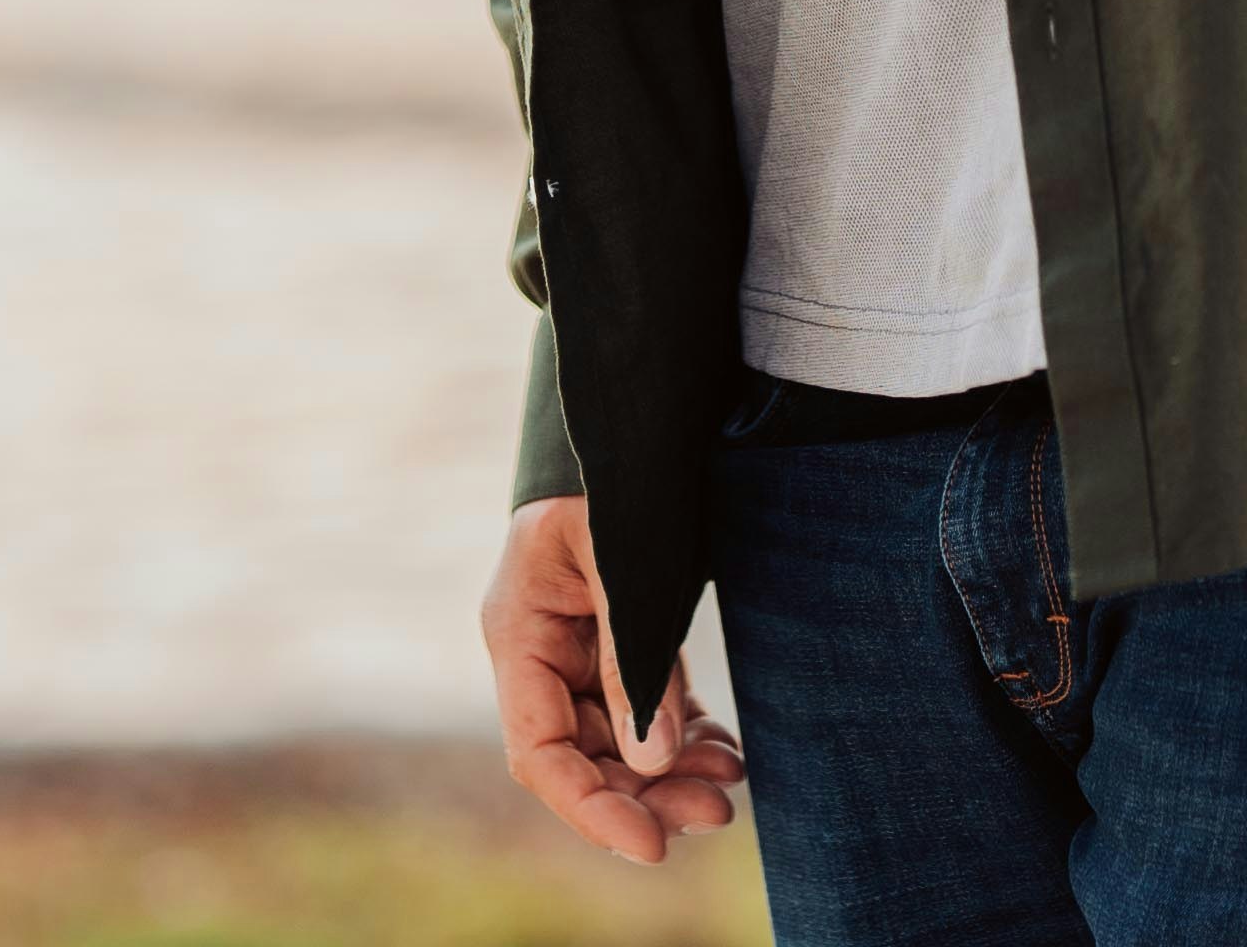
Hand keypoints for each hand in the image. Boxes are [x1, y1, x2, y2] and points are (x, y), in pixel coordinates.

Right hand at [482, 495, 747, 863]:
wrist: (637, 401)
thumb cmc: (621, 466)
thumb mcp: (624, 556)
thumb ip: (632, 656)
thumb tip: (651, 763)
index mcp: (517, 629)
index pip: (539, 750)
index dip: (589, 807)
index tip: (649, 846)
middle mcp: (540, 648)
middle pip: (583, 756)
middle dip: (644, 795)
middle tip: (717, 812)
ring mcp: (579, 644)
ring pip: (619, 740)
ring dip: (669, 772)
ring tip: (729, 786)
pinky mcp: (619, 636)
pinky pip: (644, 706)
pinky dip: (680, 733)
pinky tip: (723, 751)